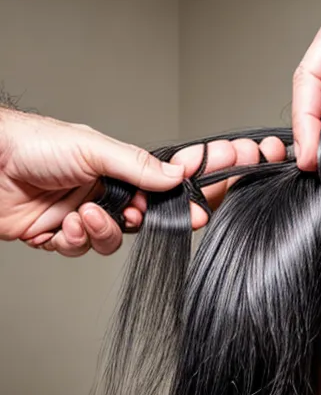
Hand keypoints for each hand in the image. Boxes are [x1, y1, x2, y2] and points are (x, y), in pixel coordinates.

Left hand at [0, 108, 286, 255]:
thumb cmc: (30, 143)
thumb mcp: (92, 147)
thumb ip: (137, 165)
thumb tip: (176, 174)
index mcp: (118, 167)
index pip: (167, 180)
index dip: (194, 188)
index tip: (216, 192)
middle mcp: (106, 192)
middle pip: (148, 218)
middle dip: (151, 220)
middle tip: (159, 217)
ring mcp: (85, 214)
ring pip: (116, 240)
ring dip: (103, 232)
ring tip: (85, 216)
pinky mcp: (62, 235)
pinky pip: (84, 250)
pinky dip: (75, 241)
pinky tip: (63, 225)